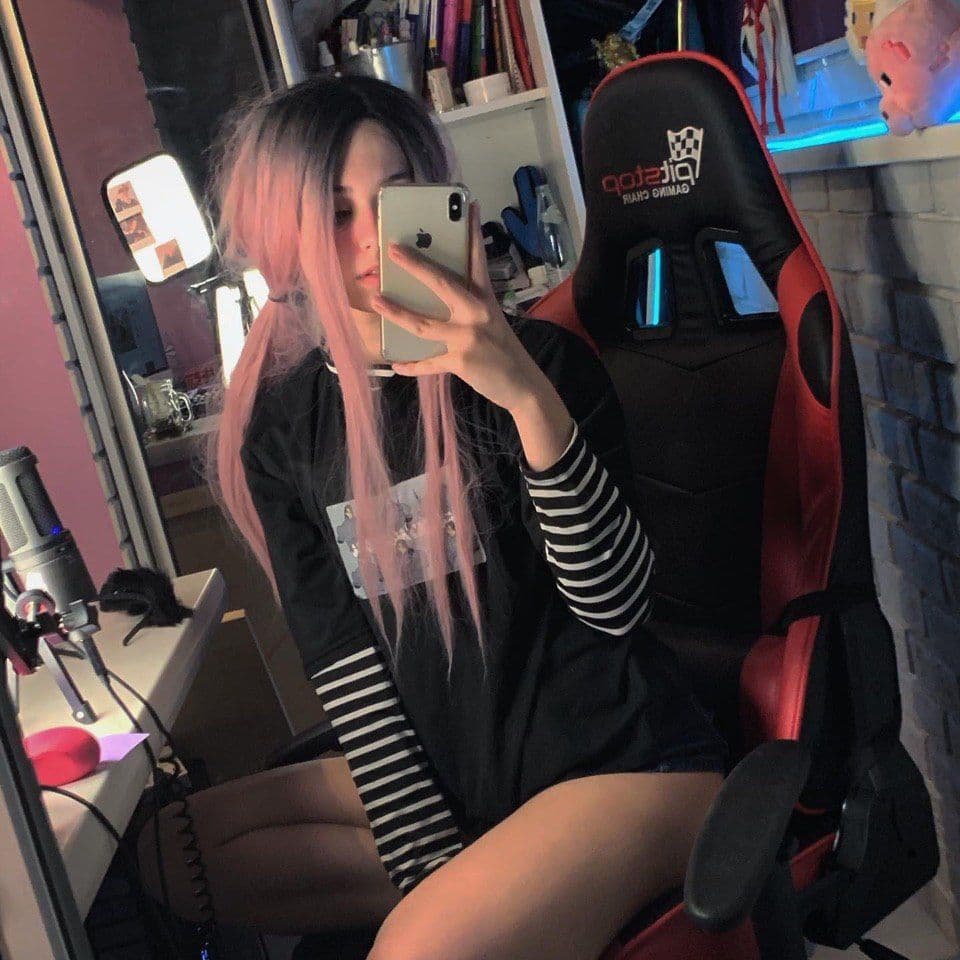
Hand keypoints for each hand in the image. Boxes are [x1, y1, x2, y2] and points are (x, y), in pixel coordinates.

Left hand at [372, 201, 552, 414]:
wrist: (523, 385)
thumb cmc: (502, 351)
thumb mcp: (492, 321)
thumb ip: (468, 307)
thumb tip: (434, 297)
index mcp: (485, 300)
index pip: (478, 259)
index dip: (473, 232)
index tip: (468, 204)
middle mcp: (477, 313)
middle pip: (441, 284)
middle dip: (415, 266)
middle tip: (392, 249)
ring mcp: (468, 337)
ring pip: (423, 324)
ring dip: (396, 312)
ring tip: (376, 299)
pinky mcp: (461, 361)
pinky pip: (429, 363)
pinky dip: (411, 365)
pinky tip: (395, 363)